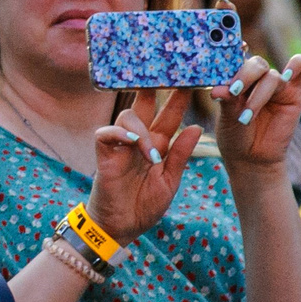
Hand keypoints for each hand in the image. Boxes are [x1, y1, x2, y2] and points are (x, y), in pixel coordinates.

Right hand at [86, 85, 198, 245]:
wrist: (121, 228)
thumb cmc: (144, 206)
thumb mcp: (170, 180)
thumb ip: (180, 154)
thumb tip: (196, 127)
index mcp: (156, 144)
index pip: (168, 114)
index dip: (178, 97)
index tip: (191, 78)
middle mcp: (138, 140)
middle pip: (145, 104)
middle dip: (155, 88)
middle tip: (169, 73)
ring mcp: (120, 146)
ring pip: (127, 116)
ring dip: (142, 127)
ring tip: (151, 152)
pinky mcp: (104, 155)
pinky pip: (106, 134)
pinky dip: (119, 133)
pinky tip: (132, 141)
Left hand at [214, 38, 300, 174]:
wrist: (252, 158)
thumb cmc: (235, 135)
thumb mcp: (226, 118)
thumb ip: (227, 100)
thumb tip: (218, 89)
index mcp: (236, 78)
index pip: (237, 56)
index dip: (233, 50)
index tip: (224, 52)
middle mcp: (256, 78)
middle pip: (255, 64)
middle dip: (243, 76)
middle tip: (233, 92)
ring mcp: (276, 84)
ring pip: (270, 75)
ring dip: (258, 94)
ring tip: (246, 116)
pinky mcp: (295, 93)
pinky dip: (296, 65)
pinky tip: (287, 73)